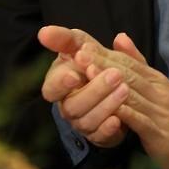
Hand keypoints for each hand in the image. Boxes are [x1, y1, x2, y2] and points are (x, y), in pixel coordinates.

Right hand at [38, 26, 128, 147]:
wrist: (113, 81)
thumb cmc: (91, 60)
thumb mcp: (81, 45)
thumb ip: (65, 38)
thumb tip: (44, 32)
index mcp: (60, 84)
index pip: (51, 88)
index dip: (61, 83)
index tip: (74, 75)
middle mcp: (67, 105)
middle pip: (73, 105)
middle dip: (94, 90)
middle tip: (115, 74)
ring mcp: (81, 122)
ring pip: (87, 120)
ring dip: (106, 105)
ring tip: (124, 89)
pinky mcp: (98, 134)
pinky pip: (100, 136)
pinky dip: (108, 129)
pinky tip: (118, 119)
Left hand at [75, 34, 168, 168]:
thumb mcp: (159, 88)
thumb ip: (138, 63)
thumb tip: (120, 37)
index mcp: (156, 79)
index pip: (129, 63)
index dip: (106, 54)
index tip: (83, 46)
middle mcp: (158, 90)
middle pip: (128, 74)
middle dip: (102, 63)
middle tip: (80, 54)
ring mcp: (159, 111)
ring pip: (132, 93)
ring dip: (109, 83)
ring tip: (88, 73)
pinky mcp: (159, 133)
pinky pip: (140, 120)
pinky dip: (125, 113)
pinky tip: (110, 108)